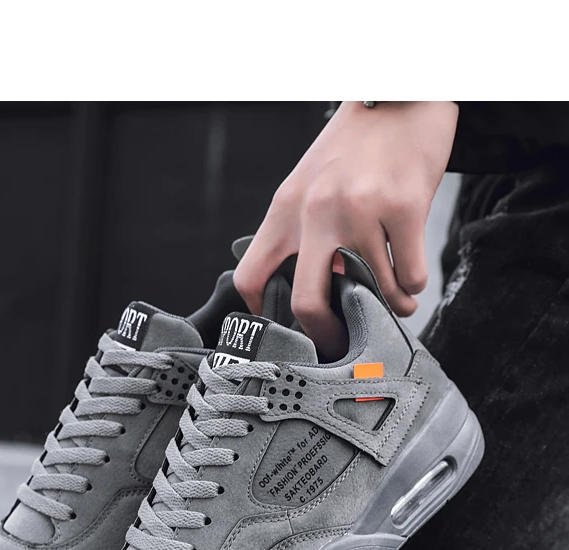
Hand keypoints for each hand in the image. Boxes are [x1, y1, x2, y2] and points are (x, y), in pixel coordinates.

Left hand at [233, 101, 458, 357]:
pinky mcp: (404, 207)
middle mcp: (316, 212)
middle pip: (305, 301)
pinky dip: (413, 288)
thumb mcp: (307, 184)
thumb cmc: (354, 146)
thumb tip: (305, 290)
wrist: (400, 94)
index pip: (251, 277)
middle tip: (343, 340)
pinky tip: (411, 280)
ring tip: (396, 303)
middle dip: (326, 334)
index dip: (262, 316)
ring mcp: (360, 210)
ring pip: (372, 292)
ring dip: (388, 309)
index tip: (285, 329)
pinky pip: (409, 276)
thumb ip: (298, 232)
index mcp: (285, 209)